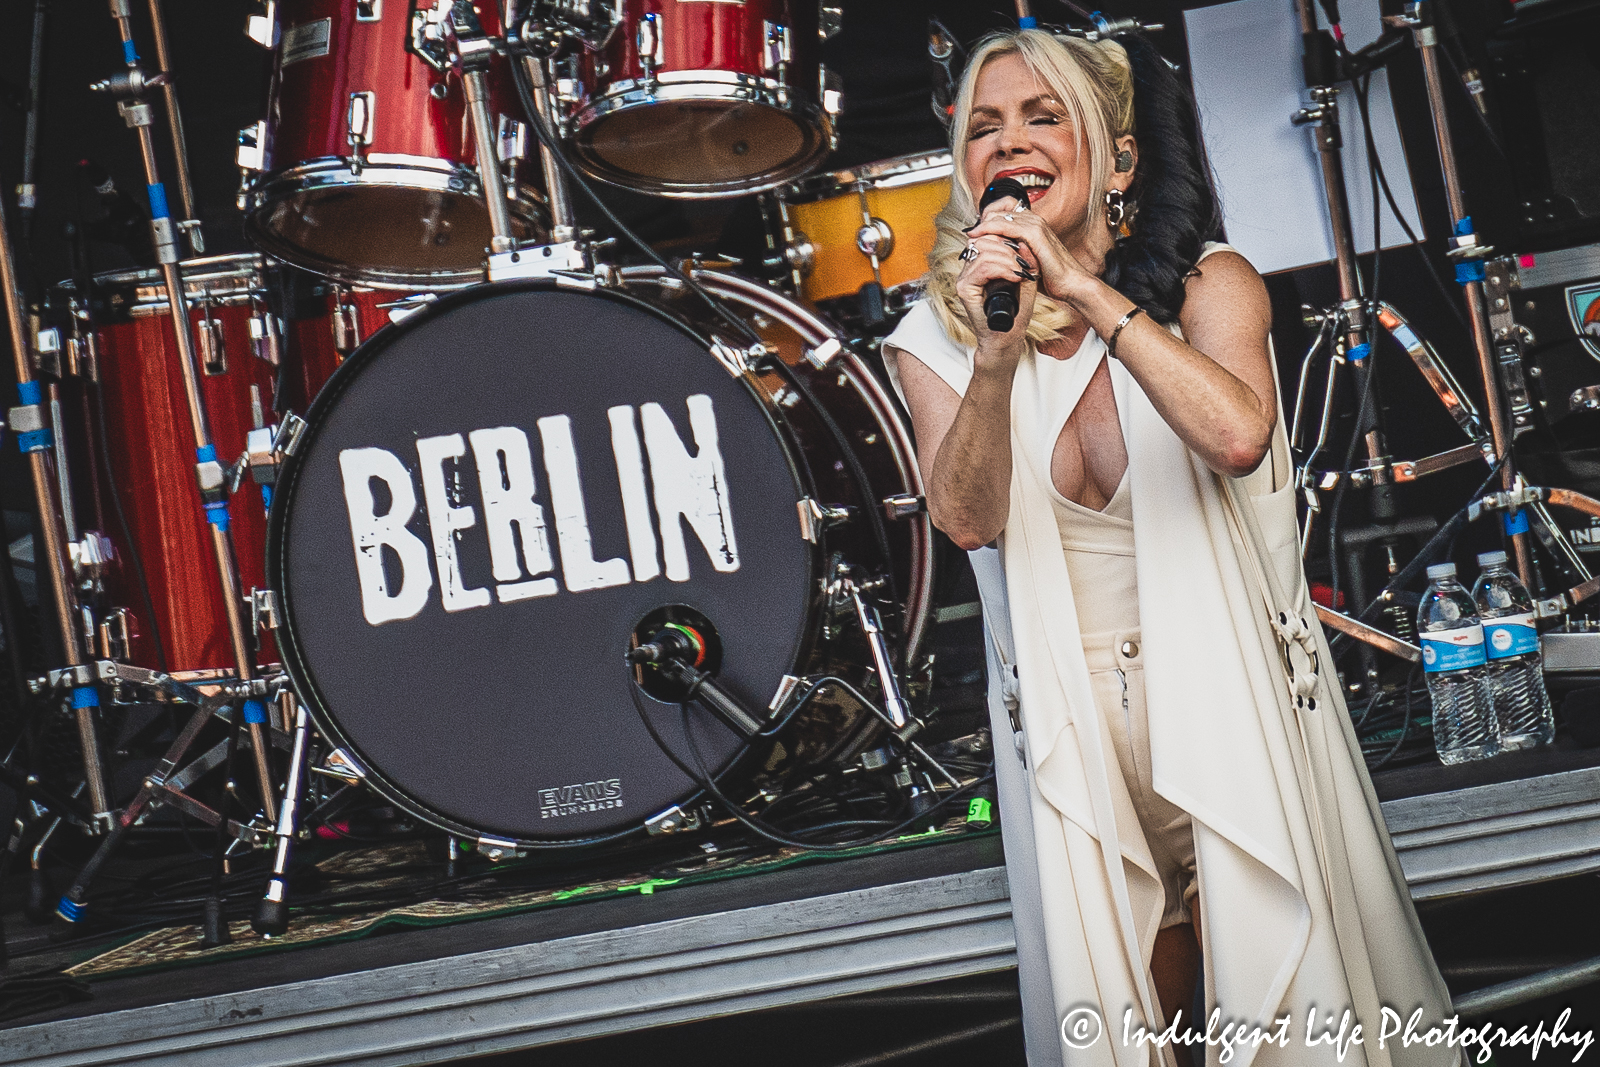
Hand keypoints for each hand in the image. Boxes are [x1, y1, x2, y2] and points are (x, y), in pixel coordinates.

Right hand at [956, 197, 1037, 369]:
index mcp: (980, 264)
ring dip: (1008, 258)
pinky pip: (982, 266)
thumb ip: (1024, 261)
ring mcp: (964, 278)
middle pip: (985, 238)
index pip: (989, 235)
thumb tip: (1024, 241)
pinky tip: (1015, 276)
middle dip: (1009, 246)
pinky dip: (1002, 268)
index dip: (1008, 236)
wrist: (1008, 337)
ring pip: (984, 250)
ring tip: (1021, 272)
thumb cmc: (1016, 312)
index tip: (1026, 249)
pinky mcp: (964, 289)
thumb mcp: (1025, 280)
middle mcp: (969, 268)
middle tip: (1025, 262)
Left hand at [965, 197, 1097, 308]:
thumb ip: (1012, 252)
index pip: (1003, 211)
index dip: (987, 219)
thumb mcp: (1026, 261)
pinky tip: (980, 239)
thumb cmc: (1051, 276)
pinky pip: (1006, 227)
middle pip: (998, 210)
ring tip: (971, 237)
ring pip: (1000, 217)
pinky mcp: (1035, 234)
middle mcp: (1033, 220)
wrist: (1070, 283)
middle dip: (982, 221)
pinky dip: (990, 231)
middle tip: (970, 235)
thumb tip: (993, 254)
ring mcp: (1035, 225)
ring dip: (983, 226)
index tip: (974, 233)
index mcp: (1031, 224)